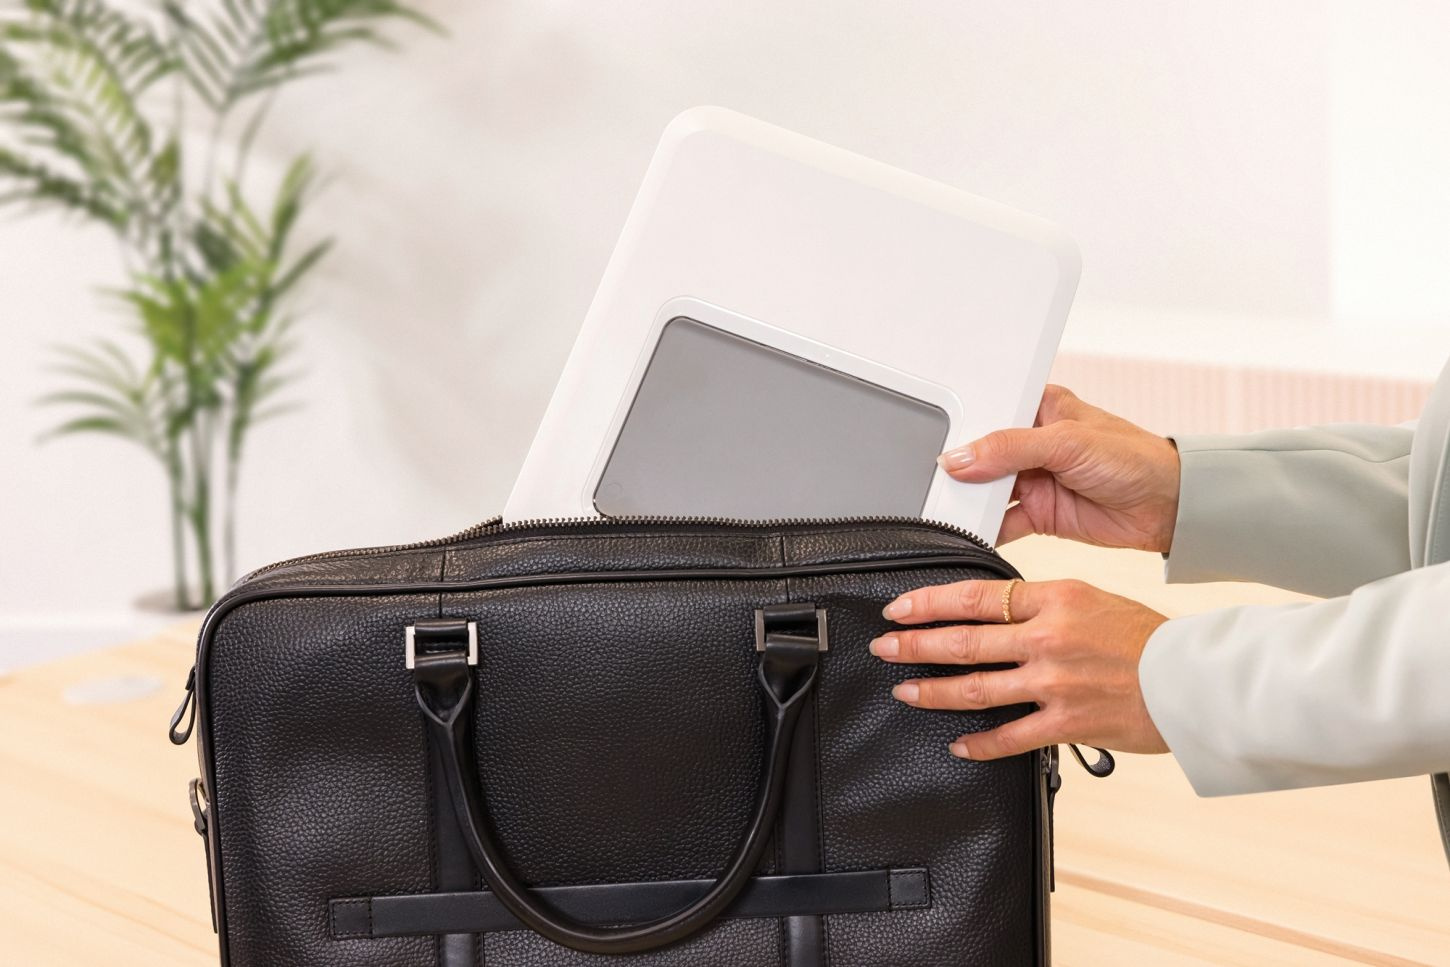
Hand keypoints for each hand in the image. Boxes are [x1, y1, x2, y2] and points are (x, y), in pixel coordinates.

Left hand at [873, 577, 1169, 758]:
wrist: (1192, 679)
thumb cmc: (1147, 639)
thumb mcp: (1090, 599)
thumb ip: (1041, 605)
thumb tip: (994, 611)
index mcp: (1054, 598)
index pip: (974, 596)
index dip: (928, 603)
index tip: (899, 608)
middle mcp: (1048, 638)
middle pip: (963, 640)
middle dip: (914, 645)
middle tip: (885, 647)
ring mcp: (1054, 682)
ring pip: (975, 687)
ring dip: (931, 690)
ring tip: (905, 691)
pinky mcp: (1066, 722)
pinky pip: (1009, 737)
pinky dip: (978, 742)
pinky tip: (957, 743)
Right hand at [938, 385, 1181, 552]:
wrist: (1170, 508)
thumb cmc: (1134, 458)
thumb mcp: (1067, 442)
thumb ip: (1009, 449)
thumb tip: (960, 459)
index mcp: (1038, 409)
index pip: (987, 414)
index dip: (961, 429)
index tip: (935, 444)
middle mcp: (1030, 443)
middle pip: (980, 456)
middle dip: (960, 471)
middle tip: (934, 482)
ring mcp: (1032, 480)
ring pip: (986, 491)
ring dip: (970, 502)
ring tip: (945, 510)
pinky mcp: (1038, 513)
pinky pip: (1000, 522)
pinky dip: (985, 530)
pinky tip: (968, 533)